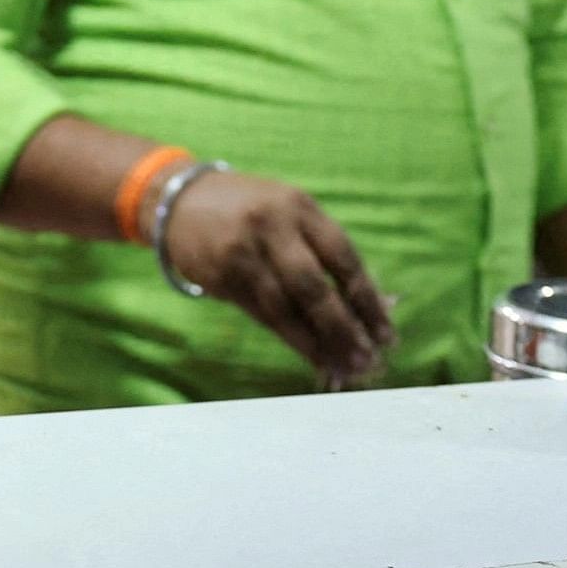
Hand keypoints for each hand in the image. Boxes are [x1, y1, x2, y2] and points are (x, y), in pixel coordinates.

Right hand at [159, 170, 395, 383]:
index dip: (367, 299)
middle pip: (315, 287)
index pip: (343, 257)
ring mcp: (244, 254)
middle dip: (344, 328)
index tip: (386, 333)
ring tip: (343, 368)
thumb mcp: (288, 211)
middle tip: (367, 360)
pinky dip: (290, 339)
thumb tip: (362, 306)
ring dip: (317, 343)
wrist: (180, 199)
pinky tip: (311, 355)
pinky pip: (262, 315)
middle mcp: (273, 227)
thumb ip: (320, 248)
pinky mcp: (222, 277)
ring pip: (286, 308)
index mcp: (300, 207)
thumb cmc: (250, 208)